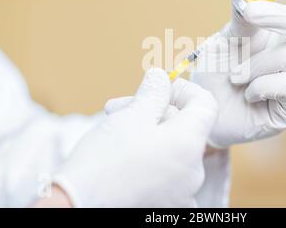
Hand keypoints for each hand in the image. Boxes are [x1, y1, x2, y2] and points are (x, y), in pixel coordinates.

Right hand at [53, 68, 217, 206]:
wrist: (79, 206)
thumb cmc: (105, 162)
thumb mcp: (131, 116)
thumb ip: (154, 92)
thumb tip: (163, 78)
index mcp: (190, 143)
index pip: (206, 105)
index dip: (184, 90)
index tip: (161, 88)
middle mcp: (194, 170)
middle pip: (185, 127)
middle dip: (155, 111)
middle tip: (122, 107)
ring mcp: (182, 191)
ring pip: (172, 148)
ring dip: (149, 133)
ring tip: (116, 128)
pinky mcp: (168, 204)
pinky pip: (167, 172)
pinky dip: (151, 157)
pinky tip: (125, 155)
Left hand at [191, 0, 285, 147]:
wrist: (206, 114)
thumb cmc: (216, 75)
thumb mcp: (224, 43)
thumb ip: (240, 22)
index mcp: (280, 32)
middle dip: (278, 17)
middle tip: (248, 13)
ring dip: (252, 65)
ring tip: (234, 77)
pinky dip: (258, 87)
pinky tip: (248, 95)